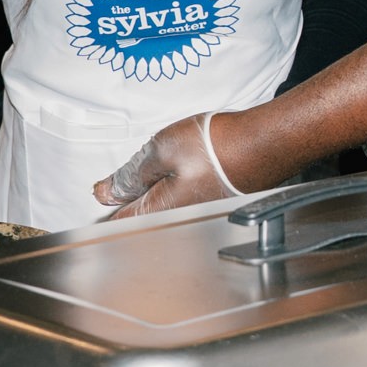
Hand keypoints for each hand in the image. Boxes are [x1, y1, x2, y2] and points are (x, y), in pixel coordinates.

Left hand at [98, 111, 244, 216]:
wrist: (263, 145)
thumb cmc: (217, 148)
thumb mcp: (160, 152)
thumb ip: (130, 175)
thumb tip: (106, 192)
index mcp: (157, 212)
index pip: (119, 220)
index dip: (107, 206)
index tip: (103, 193)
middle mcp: (178, 221)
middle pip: (142, 214)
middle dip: (132, 197)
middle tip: (135, 172)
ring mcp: (198, 215)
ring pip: (164, 207)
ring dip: (157, 191)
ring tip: (164, 165)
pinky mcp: (215, 206)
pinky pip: (185, 201)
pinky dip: (179, 187)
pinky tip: (187, 167)